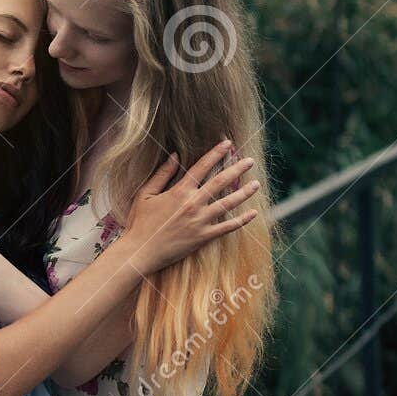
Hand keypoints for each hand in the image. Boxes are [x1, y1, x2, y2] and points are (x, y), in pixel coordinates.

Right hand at [119, 139, 258, 272]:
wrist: (140, 251)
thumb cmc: (140, 222)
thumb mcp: (145, 194)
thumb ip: (162, 174)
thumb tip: (175, 155)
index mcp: (179, 191)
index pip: (201, 167)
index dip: (216, 153)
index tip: (228, 144)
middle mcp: (193, 204)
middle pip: (220, 182)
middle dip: (237, 169)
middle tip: (250, 161)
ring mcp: (200, 221)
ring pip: (228, 204)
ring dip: (244, 193)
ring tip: (256, 184)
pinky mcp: (203, 237)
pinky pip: (227, 227)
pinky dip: (241, 220)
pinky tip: (253, 213)